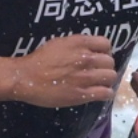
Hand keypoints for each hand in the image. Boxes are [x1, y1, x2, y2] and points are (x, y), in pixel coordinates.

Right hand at [6, 33, 121, 107]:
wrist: (26, 78)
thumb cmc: (39, 60)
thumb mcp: (59, 43)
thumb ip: (77, 45)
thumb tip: (90, 49)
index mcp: (79, 44)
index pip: (106, 44)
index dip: (104, 51)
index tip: (99, 57)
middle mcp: (86, 58)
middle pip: (110, 62)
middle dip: (105, 66)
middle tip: (98, 72)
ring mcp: (85, 77)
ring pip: (111, 77)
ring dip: (107, 80)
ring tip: (100, 83)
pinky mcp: (82, 94)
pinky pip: (106, 93)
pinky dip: (105, 93)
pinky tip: (99, 93)